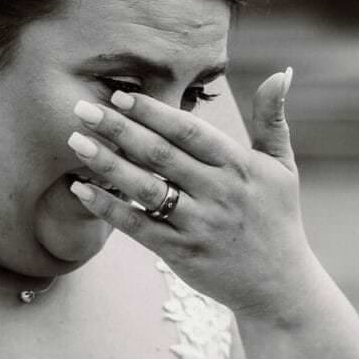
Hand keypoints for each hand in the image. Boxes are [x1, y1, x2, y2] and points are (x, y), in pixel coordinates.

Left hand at [67, 71, 318, 323]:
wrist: (280, 286)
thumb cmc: (277, 219)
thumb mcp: (282, 166)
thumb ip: (273, 118)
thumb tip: (280, 72)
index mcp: (239, 166)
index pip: (190, 132)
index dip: (154, 112)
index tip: (121, 95)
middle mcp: (218, 193)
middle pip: (160, 155)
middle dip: (119, 129)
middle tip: (83, 108)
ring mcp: (199, 224)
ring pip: (146, 189)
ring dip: (108, 164)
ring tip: (76, 142)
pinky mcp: (182, 253)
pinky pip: (138, 227)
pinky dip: (109, 208)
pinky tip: (81, 190)